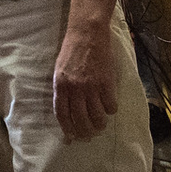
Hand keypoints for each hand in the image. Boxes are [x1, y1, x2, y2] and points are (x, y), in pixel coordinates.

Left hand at [52, 25, 119, 142]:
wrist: (87, 34)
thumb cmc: (71, 51)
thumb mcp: (59, 70)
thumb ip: (62, 89)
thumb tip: (67, 109)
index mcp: (60, 86)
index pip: (62, 114)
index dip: (67, 129)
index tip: (72, 137)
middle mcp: (75, 89)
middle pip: (80, 119)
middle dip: (85, 132)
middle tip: (90, 135)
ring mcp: (91, 87)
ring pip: (97, 116)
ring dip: (100, 124)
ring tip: (101, 125)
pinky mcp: (107, 83)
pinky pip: (110, 105)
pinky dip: (111, 110)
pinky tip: (110, 108)